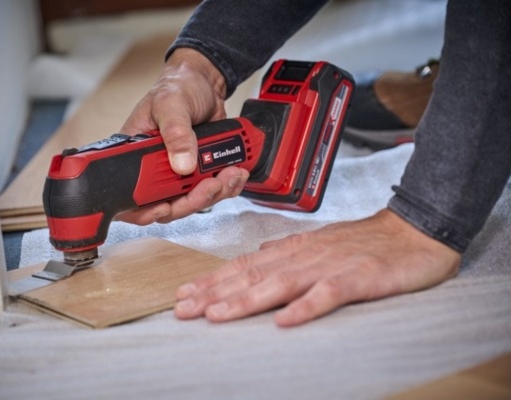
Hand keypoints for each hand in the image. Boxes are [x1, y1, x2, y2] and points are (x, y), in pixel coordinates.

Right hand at [116, 48, 248, 224]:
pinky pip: (211, 190)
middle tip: (211, 185)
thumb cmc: (178, 86)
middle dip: (193, 201)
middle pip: (167, 206)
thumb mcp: (172, 104)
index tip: (166, 206)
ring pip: (192, 201)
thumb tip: (182, 165)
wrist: (205, 82)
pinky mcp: (199, 171)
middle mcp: (154, 169)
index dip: (146, 210)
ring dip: (214, 194)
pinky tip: (236, 172)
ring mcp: (178, 172)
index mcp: (135, 155)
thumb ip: (176, 132)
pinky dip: (226, 186)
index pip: (132, 195)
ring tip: (230, 174)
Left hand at [174, 209, 460, 326]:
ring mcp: (331, 266)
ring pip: (281, 284)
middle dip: (214, 292)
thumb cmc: (366, 241)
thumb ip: (287, 250)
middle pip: (253, 275)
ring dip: (246, 300)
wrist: (414, 231)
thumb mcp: (320, 242)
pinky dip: (306, 307)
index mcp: (295, 249)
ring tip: (216, 315)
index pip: (245, 265)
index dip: (213, 280)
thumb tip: (257, 254)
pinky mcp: (359, 278)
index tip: (184, 294)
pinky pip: (329, 294)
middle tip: (183, 308)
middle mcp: (306, 256)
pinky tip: (285, 321)